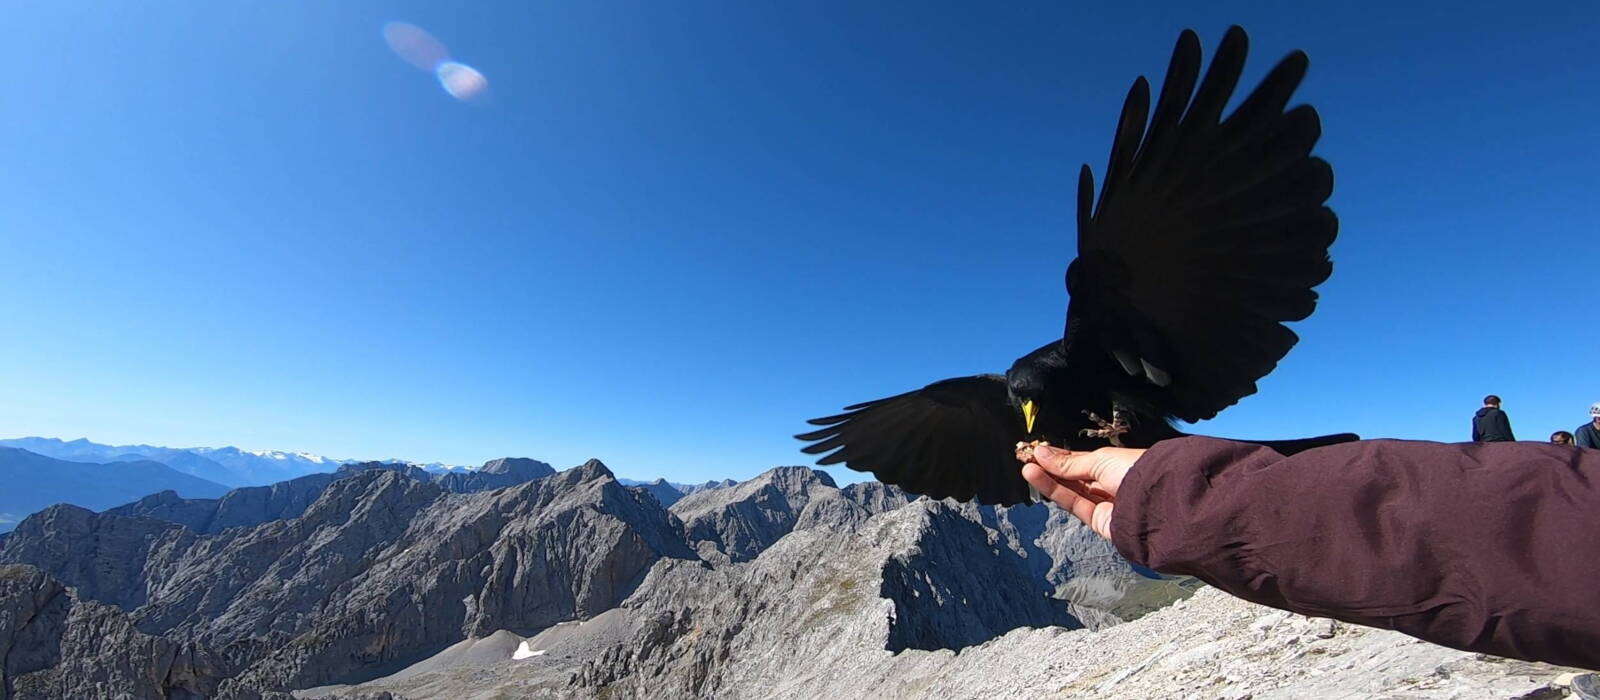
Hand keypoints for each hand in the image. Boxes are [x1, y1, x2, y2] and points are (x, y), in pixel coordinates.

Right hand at [1018, 444, 1144, 539]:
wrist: (1158, 502)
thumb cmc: (1138, 472)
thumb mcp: (1100, 460)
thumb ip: (1068, 463)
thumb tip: (1042, 453)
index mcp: (1115, 465)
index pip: (1081, 461)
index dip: (1058, 456)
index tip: (1037, 450)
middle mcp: (1109, 484)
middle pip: (1074, 476)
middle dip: (1050, 467)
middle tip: (1026, 457)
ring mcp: (1104, 503)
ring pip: (1070, 490)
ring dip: (1047, 478)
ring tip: (1026, 465)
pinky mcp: (1099, 521)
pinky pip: (1072, 503)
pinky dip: (1054, 490)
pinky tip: (1037, 476)